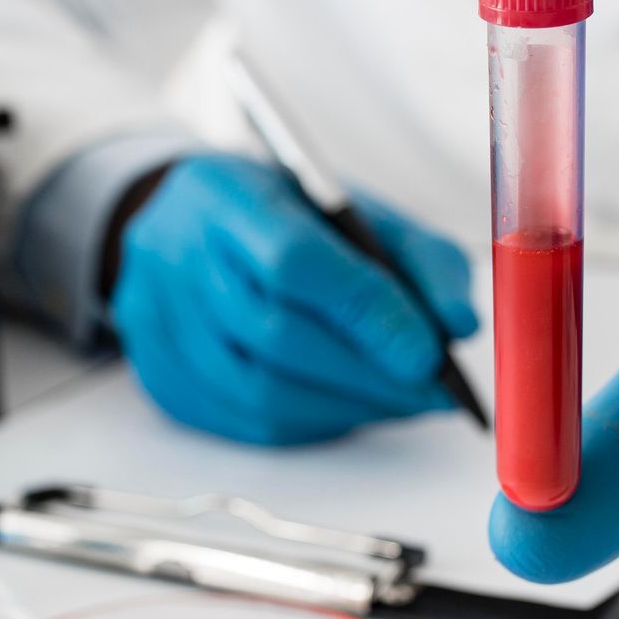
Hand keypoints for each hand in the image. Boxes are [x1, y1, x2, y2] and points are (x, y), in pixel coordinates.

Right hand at [112, 153, 477, 443]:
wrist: (189, 225)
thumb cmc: (284, 217)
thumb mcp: (358, 209)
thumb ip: (419, 257)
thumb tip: (459, 325)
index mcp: (227, 195)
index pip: (294, 260)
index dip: (366, 312)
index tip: (429, 353)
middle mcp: (176, 256)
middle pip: (278, 336)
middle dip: (370, 374)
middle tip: (433, 392)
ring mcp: (158, 321)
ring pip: (260, 392)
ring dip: (347, 408)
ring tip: (401, 402)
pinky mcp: (160, 374)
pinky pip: (244, 422)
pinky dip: (312, 423)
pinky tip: (349, 407)